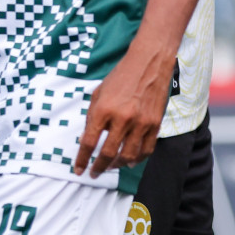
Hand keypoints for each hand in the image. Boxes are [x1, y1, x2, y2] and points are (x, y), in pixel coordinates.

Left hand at [72, 48, 172, 177]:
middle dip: (98, 167)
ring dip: (117, 165)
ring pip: (128, 155)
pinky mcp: (155, 123)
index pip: (89, 142)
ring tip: (112, 166)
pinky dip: (138, 159)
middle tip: (94, 173)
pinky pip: (147, 149)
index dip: (82, 160)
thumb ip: (91, 117)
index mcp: (103, 109)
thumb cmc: (122, 75)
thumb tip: (86, 139)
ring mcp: (141, 122)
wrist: (149, 61)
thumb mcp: (99, 93)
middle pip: (108, 154)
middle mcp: (122, 118)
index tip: (79, 170)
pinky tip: (131, 160)